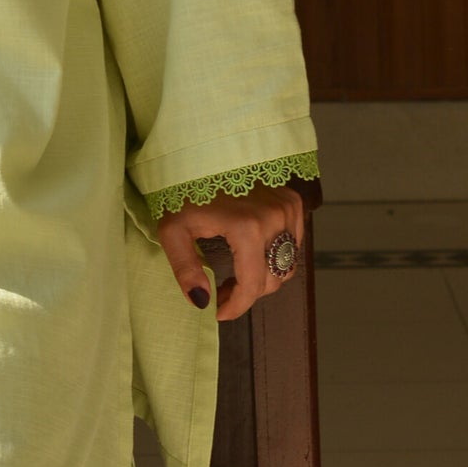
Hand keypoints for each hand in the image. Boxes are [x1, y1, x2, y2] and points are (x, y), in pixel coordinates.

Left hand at [155, 183, 304, 323]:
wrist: (203, 153)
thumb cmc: (185, 189)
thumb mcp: (174, 229)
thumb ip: (186, 268)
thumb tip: (201, 301)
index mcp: (247, 227)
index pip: (253, 285)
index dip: (236, 307)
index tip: (219, 313)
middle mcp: (275, 218)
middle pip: (272, 279)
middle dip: (246, 294)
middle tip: (221, 293)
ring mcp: (288, 209)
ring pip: (285, 265)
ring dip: (263, 278)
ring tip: (235, 276)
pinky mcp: (293, 203)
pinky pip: (293, 245)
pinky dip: (274, 257)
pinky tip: (251, 255)